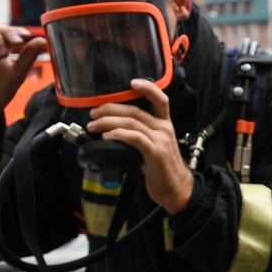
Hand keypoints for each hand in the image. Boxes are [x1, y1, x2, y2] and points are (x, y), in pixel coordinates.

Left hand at [86, 79, 194, 213]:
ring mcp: (161, 140)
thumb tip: (114, 129)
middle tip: (94, 113)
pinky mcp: (155, 152)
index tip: (131, 82)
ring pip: (131, 122)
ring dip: (108, 122)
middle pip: (135, 110)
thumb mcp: (155, 146)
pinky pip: (134, 137)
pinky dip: (117, 134)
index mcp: (165, 124)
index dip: (147, 88)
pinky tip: (107, 137)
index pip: (160, 99)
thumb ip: (140, 135)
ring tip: (94, 126)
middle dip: (110, 109)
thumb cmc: (162, 169)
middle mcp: (164, 128)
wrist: (177, 189)